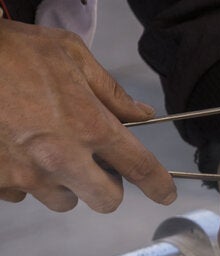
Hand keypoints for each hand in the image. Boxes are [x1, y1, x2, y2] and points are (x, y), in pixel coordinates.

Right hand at [0, 20, 175, 211]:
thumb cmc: (13, 51)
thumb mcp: (70, 55)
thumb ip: (111, 91)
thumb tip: (142, 114)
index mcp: (89, 126)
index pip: (140, 168)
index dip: (159, 185)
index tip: (164, 193)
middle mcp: (62, 158)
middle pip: (105, 201)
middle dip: (106, 187)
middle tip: (95, 165)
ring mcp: (27, 174)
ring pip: (63, 201)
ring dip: (64, 183)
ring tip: (47, 150)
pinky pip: (22, 195)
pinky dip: (24, 180)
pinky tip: (16, 150)